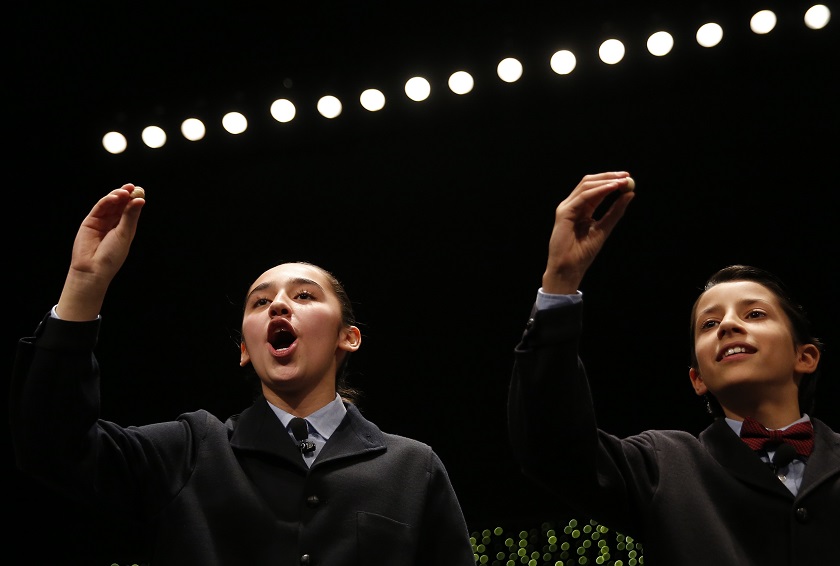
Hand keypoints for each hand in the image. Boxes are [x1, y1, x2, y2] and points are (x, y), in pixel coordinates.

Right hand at [56, 184, 145, 320]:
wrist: (93, 268)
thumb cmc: (112, 256)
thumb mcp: (125, 234)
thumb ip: (130, 216)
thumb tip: (140, 200)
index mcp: (124, 228)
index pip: (130, 210)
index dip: (134, 200)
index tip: (141, 190)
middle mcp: (113, 223)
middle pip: (120, 205)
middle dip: (126, 195)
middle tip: (133, 187)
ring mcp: (101, 222)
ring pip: (109, 204)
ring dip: (117, 196)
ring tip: (125, 192)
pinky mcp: (90, 221)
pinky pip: (99, 208)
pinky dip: (107, 200)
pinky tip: (115, 197)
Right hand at [542, 172, 633, 293]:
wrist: (569, 267)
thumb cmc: (583, 253)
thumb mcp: (604, 228)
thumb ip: (615, 212)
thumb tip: (630, 194)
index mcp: (582, 209)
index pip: (596, 189)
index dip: (611, 181)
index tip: (627, 178)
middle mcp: (573, 205)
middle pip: (589, 182)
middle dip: (608, 176)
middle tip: (626, 176)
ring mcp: (567, 208)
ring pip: (586, 186)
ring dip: (605, 181)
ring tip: (621, 182)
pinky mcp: (564, 212)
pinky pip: (583, 197)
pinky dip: (598, 190)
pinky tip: (611, 188)